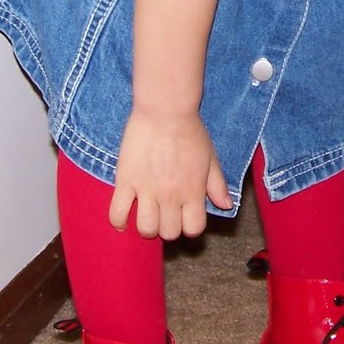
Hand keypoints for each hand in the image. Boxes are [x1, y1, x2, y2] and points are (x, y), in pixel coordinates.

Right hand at [109, 108, 233, 238]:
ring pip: (145, 229)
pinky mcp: (125, 180)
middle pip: (169, 233)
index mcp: (193, 192)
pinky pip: (117, 212)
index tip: (184, 217)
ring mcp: (146, 190)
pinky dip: (119, 222)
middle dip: (168, 227)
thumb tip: (226, 205)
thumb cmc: (190, 131)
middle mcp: (170, 196)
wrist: (165, 110)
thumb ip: (217, 185)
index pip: (193, 229)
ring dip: (147, 227)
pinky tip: (123, 219)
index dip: (190, 226)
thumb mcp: (211, 158)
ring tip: (147, 214)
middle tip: (165, 214)